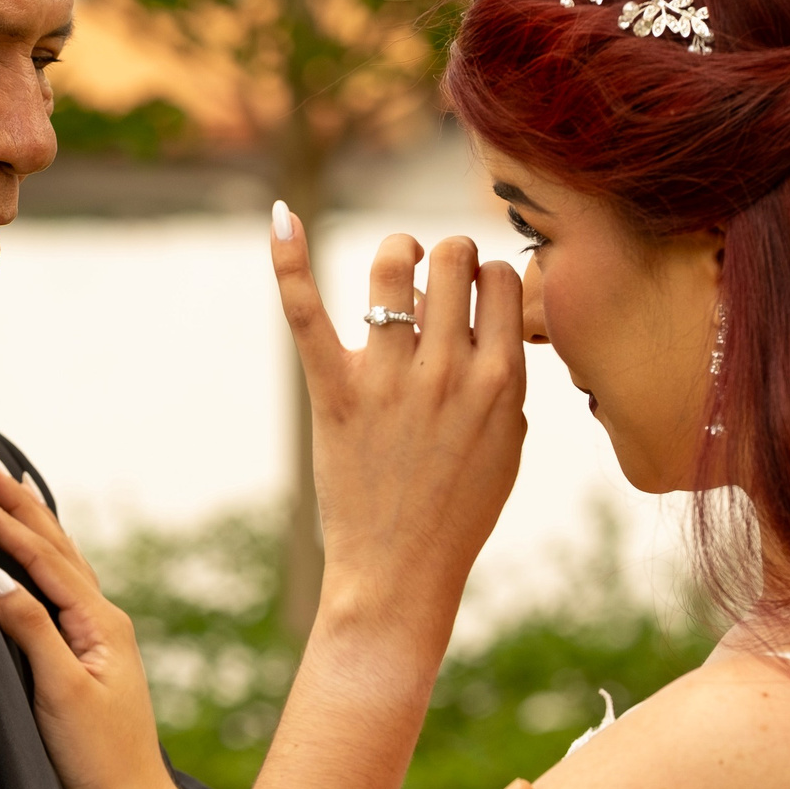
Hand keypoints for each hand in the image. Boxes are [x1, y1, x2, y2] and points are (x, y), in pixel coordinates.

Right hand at [0, 452, 225, 788]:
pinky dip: (42, 568)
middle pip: (58, 550)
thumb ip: (30, 629)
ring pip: (62, 568)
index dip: (4, 520)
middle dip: (22, 505)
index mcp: (101, 623)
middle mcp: (104, 624)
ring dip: (35, 529)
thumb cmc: (97, 762)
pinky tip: (32, 567)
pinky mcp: (87, 665)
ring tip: (12, 493)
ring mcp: (99, 643)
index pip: (43, 558)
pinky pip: (60, 598)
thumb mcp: (60, 693)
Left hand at [273, 204, 526, 637]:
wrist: (401, 571)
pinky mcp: (335, 392)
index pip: (503, 280)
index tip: (474, 301)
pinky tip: (281, 218)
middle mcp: (449, 371)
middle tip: (436, 285)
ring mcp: (390, 379)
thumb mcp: (509, 442)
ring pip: (394, 267)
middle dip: (447, 256)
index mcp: (500, 381)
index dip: (488, 277)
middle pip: (454, 258)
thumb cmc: (459, 510)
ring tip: (398, 266)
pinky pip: (308, 312)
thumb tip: (497, 321)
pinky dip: (290, 260)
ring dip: (398, 252)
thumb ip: (507, 378)